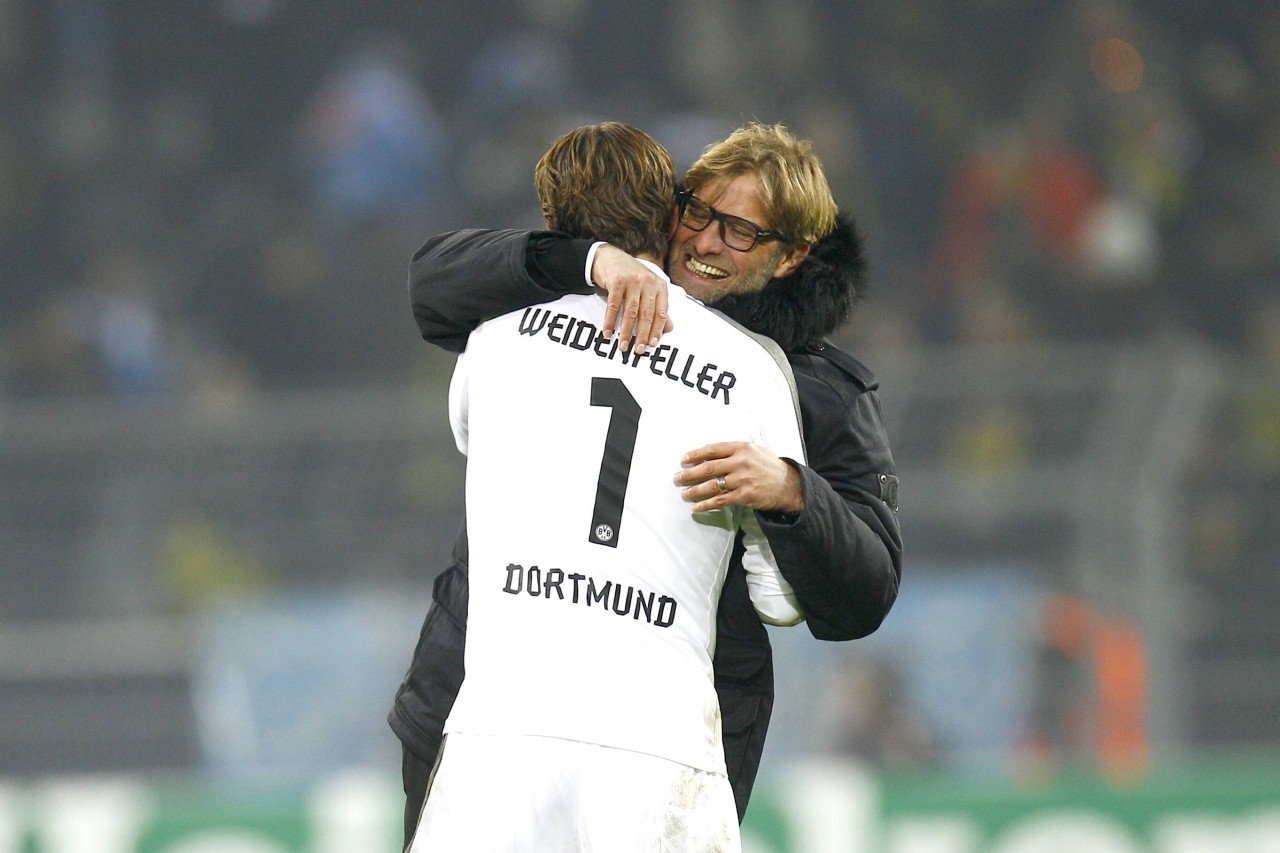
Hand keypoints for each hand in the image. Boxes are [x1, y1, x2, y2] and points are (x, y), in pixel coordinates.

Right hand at [593, 244, 672, 353]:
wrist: (611, 257)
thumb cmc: (632, 277)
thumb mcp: (649, 290)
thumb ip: (659, 308)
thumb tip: (669, 329)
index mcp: (659, 286)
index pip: (661, 312)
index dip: (657, 330)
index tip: (652, 344)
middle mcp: (648, 283)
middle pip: (647, 314)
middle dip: (642, 334)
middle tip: (639, 350)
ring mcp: (633, 281)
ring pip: (630, 311)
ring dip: (626, 331)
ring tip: (623, 345)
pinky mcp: (617, 281)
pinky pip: (613, 305)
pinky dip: (610, 321)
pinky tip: (608, 332)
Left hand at [674, 442, 803, 513]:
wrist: (789, 485)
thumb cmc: (769, 466)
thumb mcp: (755, 450)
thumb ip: (735, 450)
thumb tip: (710, 453)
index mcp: (742, 448)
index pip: (713, 449)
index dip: (695, 454)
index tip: (683, 459)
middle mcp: (741, 462)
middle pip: (708, 467)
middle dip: (689, 473)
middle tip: (677, 478)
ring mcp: (742, 480)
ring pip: (711, 485)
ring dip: (694, 490)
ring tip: (683, 493)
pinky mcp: (744, 496)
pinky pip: (720, 500)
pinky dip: (706, 504)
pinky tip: (696, 507)